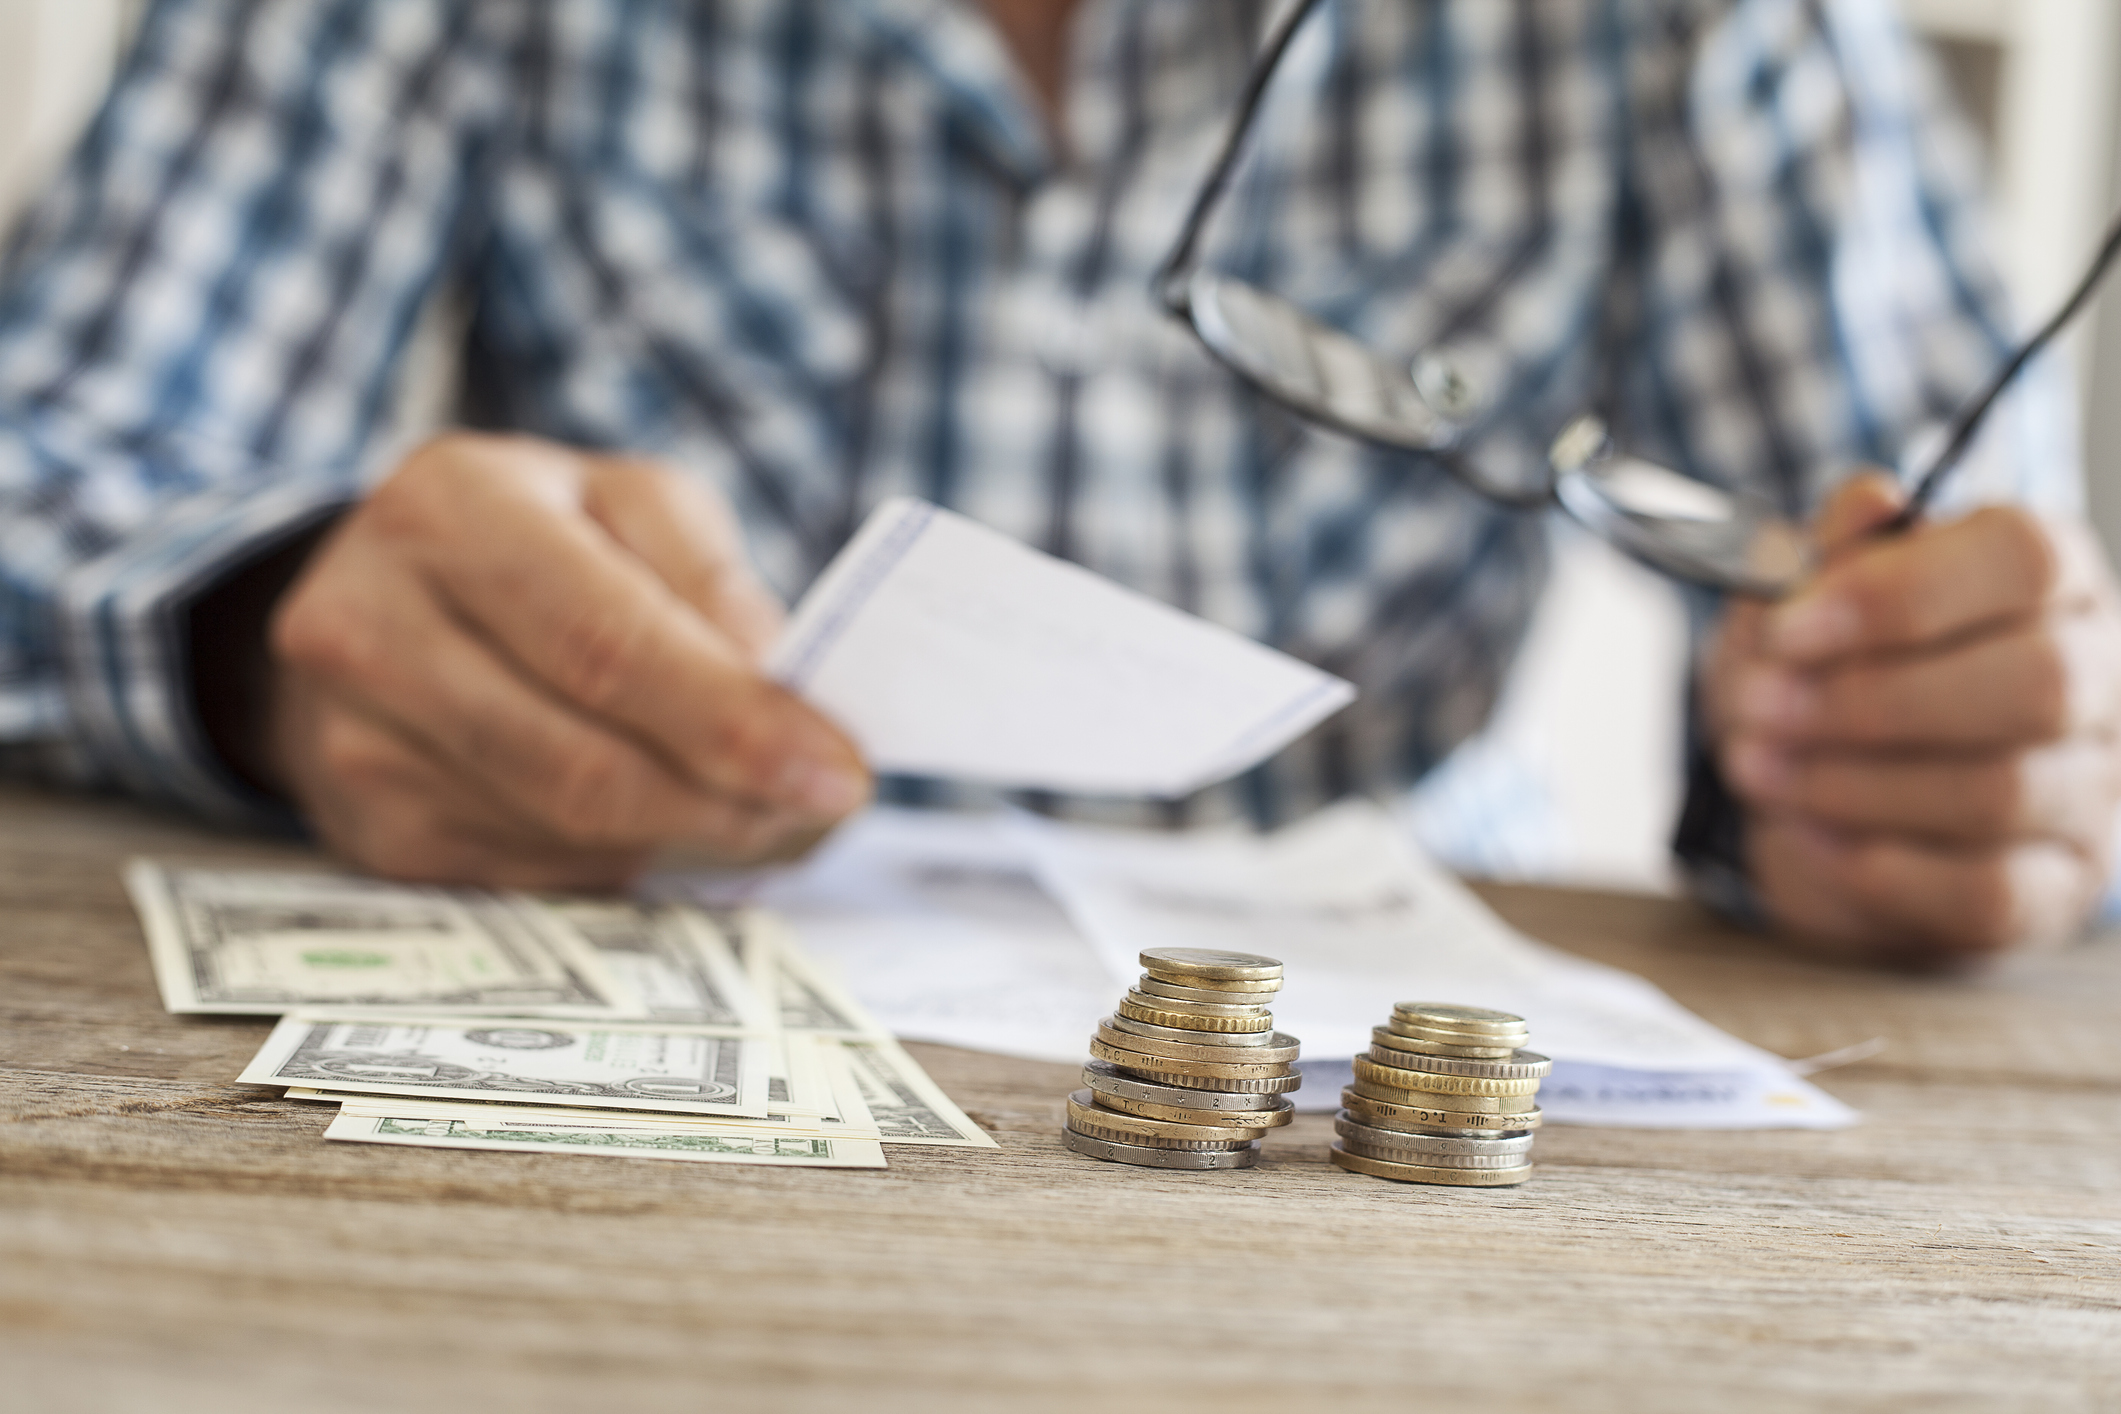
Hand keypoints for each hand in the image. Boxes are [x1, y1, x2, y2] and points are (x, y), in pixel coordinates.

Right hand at [265, 433, 868, 887]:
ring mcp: (356, 739)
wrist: (374, 592)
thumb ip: (711, 584)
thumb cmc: (539, 538)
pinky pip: (532, 871)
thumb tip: (786, 698)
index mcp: (454, 507)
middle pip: (581, 763)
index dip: (731, 722)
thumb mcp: (631, 506)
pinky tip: (674, 826)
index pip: (607, 642)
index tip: (838, 769)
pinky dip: (627, 859)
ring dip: (692, 839)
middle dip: (728, 802)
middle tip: (824, 812)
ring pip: (563, 832)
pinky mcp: (370, 828)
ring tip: (770, 816)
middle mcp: (373, 623)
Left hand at [1706, 473, 2120, 964]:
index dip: (1898, 594)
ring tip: (1756, 766)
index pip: (2023, 559)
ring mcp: (2093, 788)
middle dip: (1869, 702)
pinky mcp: (2056, 886)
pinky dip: (1879, 867)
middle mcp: (2101, 675)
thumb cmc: (1818, 675)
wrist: (1811, 792)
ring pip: (2001, 789)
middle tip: (1758, 709)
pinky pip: (1986, 891)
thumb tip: (1867, 504)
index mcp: (2049, 576)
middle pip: (2034, 682)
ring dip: (1853, 784)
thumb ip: (1824, 551)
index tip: (1785, 628)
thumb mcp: (1794, 602)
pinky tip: (1807, 835)